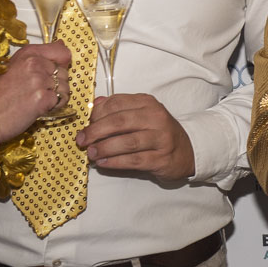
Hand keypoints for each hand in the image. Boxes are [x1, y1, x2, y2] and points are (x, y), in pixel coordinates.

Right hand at [0, 42, 72, 144]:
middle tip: (36, 92)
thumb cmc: (0, 94)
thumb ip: (40, 56)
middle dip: (56, 84)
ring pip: (65, 87)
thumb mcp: (16, 66)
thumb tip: (62, 44)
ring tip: (37, 100)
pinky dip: (54, 106)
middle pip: (64, 72)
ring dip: (56, 96)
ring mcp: (39, 80)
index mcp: (28, 53)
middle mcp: (34, 63)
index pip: (62, 52)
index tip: (52, 72)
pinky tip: (39, 108)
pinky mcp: (42, 98)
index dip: (62, 64)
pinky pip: (62, 100)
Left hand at [78, 94, 195, 178]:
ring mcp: (161, 139)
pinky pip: (134, 160)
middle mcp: (156, 118)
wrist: (186, 151)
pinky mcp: (161, 159)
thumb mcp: (142, 115)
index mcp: (148, 103)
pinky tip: (103, 163)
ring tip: (91, 153)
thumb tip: (95, 104)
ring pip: (127, 142)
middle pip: (119, 122)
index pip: (117, 103)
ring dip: (104, 148)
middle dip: (95, 131)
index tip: (85, 124)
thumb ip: (119, 108)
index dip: (96, 114)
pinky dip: (115, 162)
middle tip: (81, 140)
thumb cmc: (158, 132)